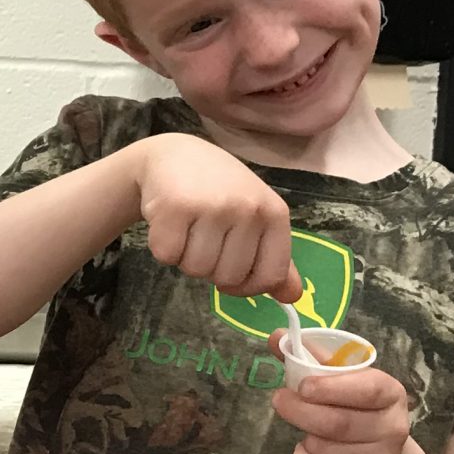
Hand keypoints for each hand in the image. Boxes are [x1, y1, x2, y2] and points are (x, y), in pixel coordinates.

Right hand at [125, 137, 301, 302]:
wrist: (175, 156)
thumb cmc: (218, 191)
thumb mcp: (255, 218)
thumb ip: (273, 258)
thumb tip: (291, 297)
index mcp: (275, 213)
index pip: (270, 275)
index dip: (247, 286)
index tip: (231, 271)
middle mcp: (248, 208)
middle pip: (228, 277)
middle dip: (210, 267)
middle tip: (204, 236)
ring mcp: (213, 206)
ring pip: (196, 269)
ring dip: (185, 257)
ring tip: (187, 227)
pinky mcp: (175, 206)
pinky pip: (166, 255)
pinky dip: (162, 246)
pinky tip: (168, 222)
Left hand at [272, 362, 414, 453]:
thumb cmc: (356, 409)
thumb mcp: (342, 380)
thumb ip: (310, 357)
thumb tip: (275, 336)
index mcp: (391, 393)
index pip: (368, 389)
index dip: (332, 387)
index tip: (303, 386)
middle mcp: (393, 428)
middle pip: (337, 422)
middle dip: (300, 411)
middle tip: (279, 400)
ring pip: (324, 447)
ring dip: (304, 435)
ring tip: (307, 428)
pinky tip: (308, 451)